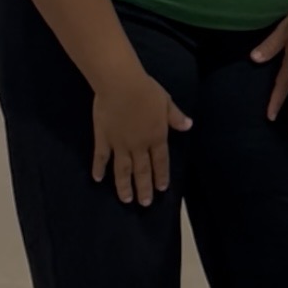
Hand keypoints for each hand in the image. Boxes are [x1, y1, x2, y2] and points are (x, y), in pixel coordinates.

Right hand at [92, 69, 191, 206]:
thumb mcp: (166, 102)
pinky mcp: (103, 138)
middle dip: (144, 188)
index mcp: (156, 137)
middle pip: (142, 171)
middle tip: (144, 203)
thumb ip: (176, 117)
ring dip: (124, 186)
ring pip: (122, 170)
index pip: (160, 161)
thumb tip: (188, 126)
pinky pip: (101, 157)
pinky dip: (99, 168)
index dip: (161, 176)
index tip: (161, 189)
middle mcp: (139, 145)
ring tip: (126, 199)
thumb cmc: (146, 90)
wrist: (120, 84)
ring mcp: (120, 144)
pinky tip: (98, 179)